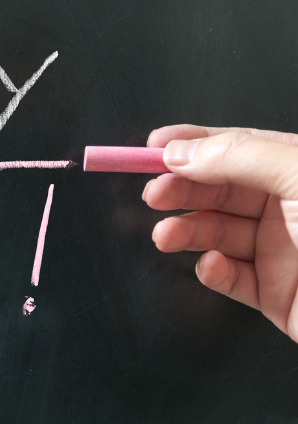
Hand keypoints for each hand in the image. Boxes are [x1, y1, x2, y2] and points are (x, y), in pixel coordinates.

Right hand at [142, 124, 297, 341]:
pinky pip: (232, 279)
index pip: (236, 147)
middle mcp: (289, 207)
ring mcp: (282, 251)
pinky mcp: (276, 294)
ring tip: (166, 235)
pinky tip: (212, 266)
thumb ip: (240, 157)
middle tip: (155, 194)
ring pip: (217, 234)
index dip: (192, 143)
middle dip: (181, 189)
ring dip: (186, 232)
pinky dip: (213, 272)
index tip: (153, 145)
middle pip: (218, 190)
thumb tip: (182, 151)